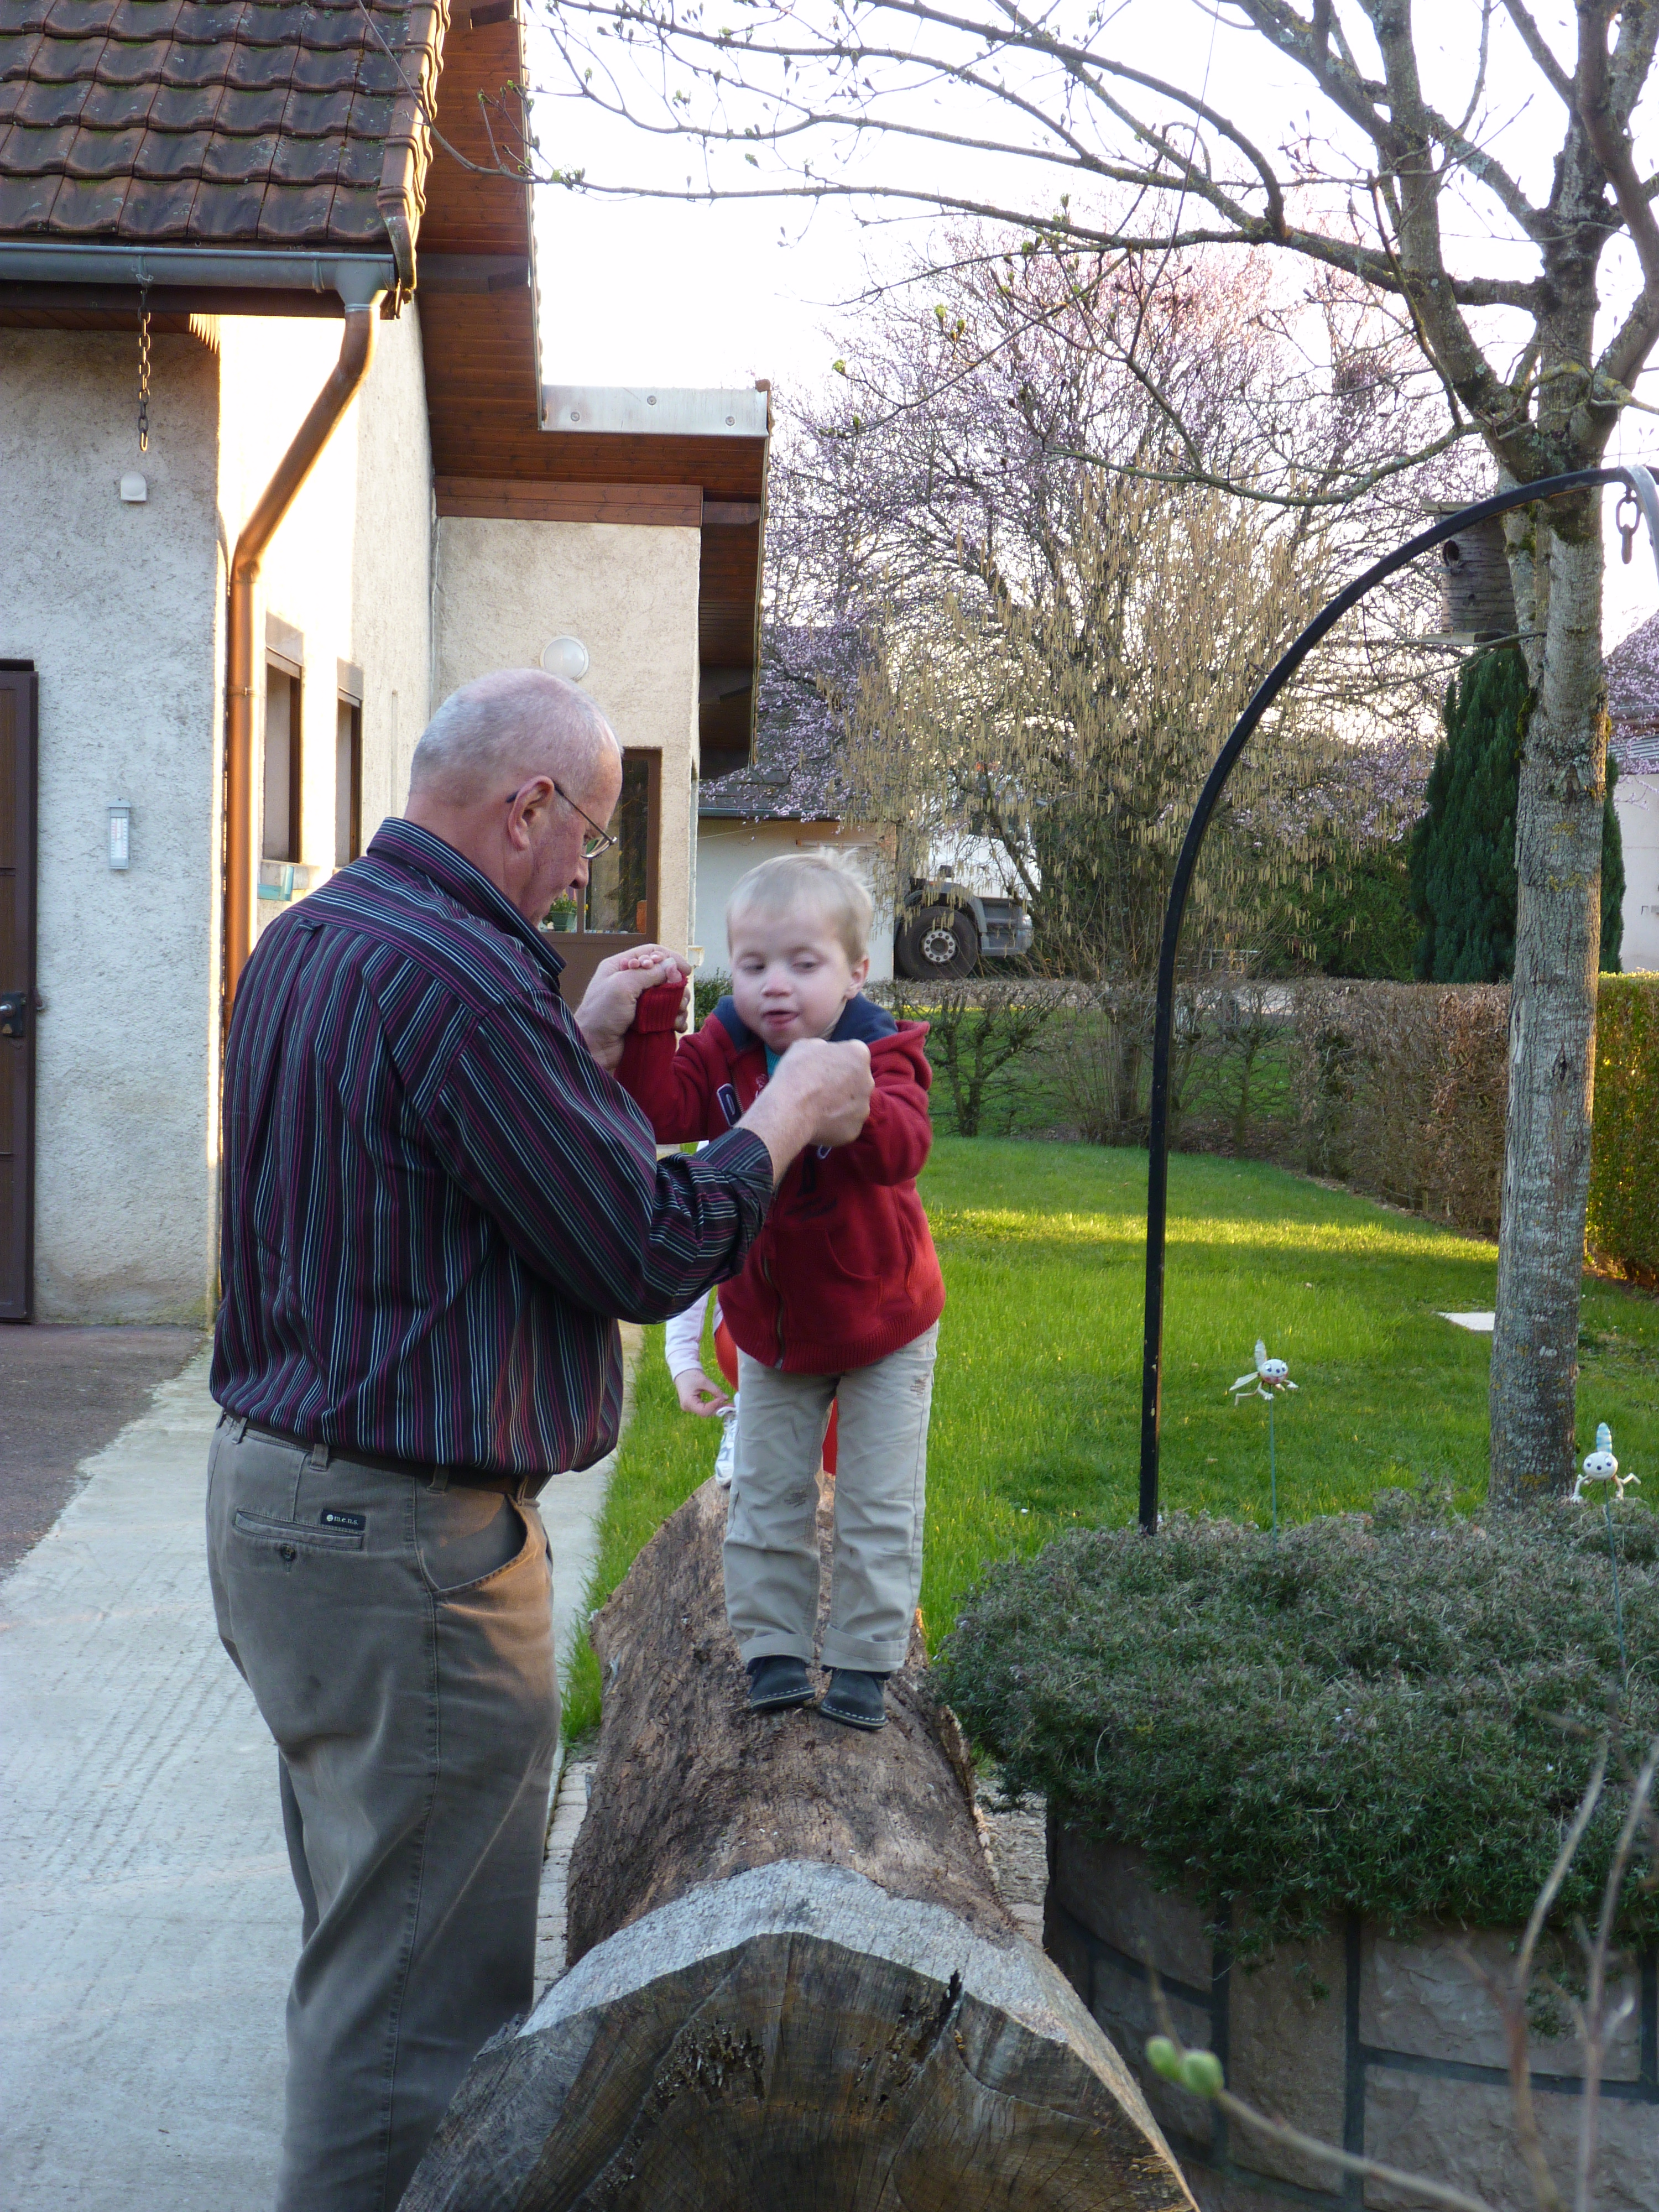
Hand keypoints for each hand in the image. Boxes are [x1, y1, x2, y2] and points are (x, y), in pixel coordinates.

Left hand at [573, 947, 689, 1069]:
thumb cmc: (601, 1014)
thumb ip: (648, 973)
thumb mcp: (622, 986)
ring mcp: (639, 1002)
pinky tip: (677, 1026)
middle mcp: (631, 982)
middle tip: (680, 998)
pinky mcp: (646, 1021)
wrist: (593, 1048)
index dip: (670, 958)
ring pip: (669, 996)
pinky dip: (676, 1019)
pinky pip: (668, 1015)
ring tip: (677, 1014)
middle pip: (664, 974)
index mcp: (621, 967)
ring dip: (679, 1003)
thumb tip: (672, 966)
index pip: (651, 953)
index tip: (686, 971)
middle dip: (676, 985)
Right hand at [674, 1367, 731, 1415]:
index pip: (704, 1410)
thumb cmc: (691, 1374)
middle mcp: (688, 1407)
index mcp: (688, 1402)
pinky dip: (713, 1406)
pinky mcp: (693, 1405)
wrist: (683, 1371)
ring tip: (728, 1405)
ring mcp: (690, 1407)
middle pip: (706, 1413)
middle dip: (719, 1409)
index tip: (723, 1399)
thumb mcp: (704, 1381)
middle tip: (731, 1405)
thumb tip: (726, 1398)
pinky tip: (721, 1403)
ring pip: (706, 1412)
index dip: (715, 1406)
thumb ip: (716, 1390)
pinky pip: (704, 1408)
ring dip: (717, 1408)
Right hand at [739, 1037, 872, 1179]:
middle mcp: (868, 1081)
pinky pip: (844, 1124)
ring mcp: (863, 1108)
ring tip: (816, 1107)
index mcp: (859, 1054)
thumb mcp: (804, 1045)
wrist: (790, 1110)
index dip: (836, 1059)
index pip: (853, 1053)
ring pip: (852, 1104)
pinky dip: (834, 1124)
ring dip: (839, 1103)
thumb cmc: (796, 1073)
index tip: (822, 1066)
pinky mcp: (854, 1130)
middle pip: (856, 1080)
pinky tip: (817, 1122)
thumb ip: (822, 1047)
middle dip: (842, 1082)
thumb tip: (824, 1053)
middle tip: (819, 1087)